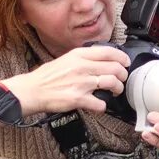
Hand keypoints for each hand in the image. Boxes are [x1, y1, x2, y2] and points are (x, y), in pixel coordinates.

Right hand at [3, 46, 129, 114]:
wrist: (32, 90)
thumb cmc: (48, 76)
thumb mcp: (66, 59)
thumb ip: (84, 58)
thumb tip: (102, 60)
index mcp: (79, 55)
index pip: (109, 52)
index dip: (122, 58)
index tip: (125, 63)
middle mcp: (82, 67)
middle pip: (115, 68)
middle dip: (123, 75)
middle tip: (121, 79)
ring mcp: (81, 83)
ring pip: (112, 83)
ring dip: (118, 89)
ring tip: (115, 92)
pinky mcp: (78, 99)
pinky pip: (101, 103)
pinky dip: (103, 106)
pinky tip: (99, 104)